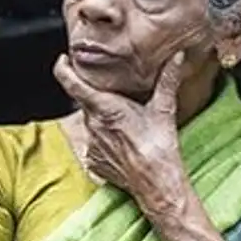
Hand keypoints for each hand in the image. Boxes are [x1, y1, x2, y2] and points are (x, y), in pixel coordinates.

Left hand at [52, 51, 188, 211]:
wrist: (156, 184)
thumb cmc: (159, 147)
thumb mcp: (164, 110)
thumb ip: (168, 80)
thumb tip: (177, 56)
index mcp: (104, 108)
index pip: (71, 83)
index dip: (63, 68)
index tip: (64, 59)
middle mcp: (92, 124)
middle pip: (85, 102)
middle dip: (97, 96)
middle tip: (114, 93)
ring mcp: (91, 144)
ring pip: (91, 122)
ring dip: (103, 118)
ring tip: (125, 122)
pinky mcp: (93, 160)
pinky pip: (95, 143)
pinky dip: (106, 139)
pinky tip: (123, 142)